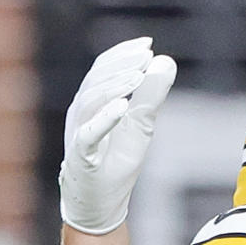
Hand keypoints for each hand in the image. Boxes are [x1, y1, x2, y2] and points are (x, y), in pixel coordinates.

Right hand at [59, 37, 176, 234]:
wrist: (101, 200)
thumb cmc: (117, 158)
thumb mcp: (141, 122)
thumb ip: (152, 94)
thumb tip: (166, 61)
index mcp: (94, 101)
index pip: (103, 69)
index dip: (122, 54)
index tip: (147, 44)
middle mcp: (82, 112)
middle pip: (95, 79)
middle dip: (121, 65)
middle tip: (145, 55)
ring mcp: (79, 133)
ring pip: (90, 101)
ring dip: (116, 86)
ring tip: (139, 76)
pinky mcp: (82, 156)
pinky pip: (89, 133)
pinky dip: (105, 118)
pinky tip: (123, 106)